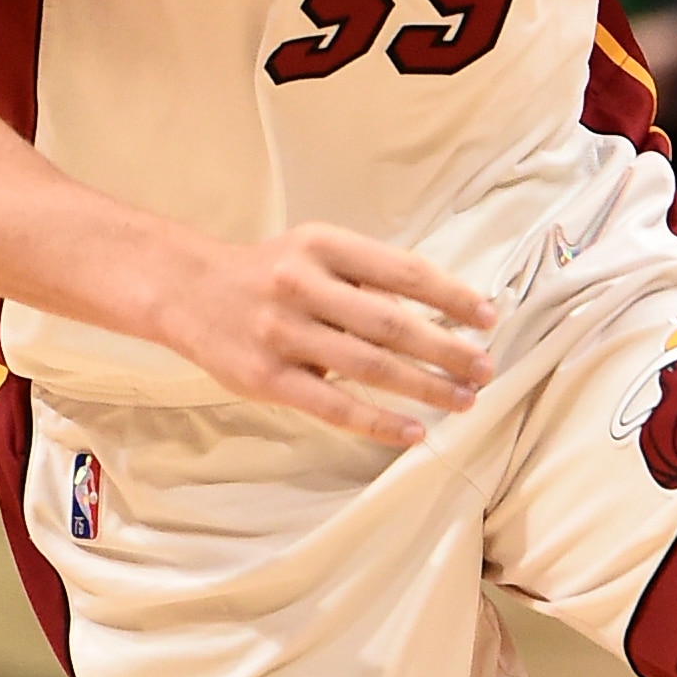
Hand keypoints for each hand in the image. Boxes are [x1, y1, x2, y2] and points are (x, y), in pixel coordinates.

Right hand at [140, 218, 494, 448]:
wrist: (189, 292)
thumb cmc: (270, 274)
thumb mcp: (316, 252)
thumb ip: (368, 276)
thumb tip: (443, 313)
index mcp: (322, 245)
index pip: (403, 271)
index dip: (451, 296)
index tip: (488, 317)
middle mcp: (301, 285)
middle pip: (391, 323)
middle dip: (447, 348)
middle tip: (485, 367)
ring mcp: (282, 334)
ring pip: (368, 366)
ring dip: (425, 387)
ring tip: (463, 399)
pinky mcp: (267, 379)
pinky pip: (335, 406)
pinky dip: (380, 421)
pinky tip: (415, 431)